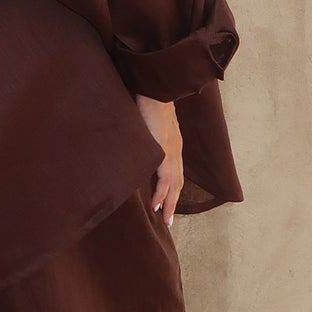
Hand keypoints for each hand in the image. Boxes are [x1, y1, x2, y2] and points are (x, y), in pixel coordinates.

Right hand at [134, 94, 182, 225]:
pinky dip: (162, 195)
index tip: (167, 202)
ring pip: (174, 186)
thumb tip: (135, 139)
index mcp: (173, 145)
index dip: (171, 188)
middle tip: (168, 220)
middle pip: (177, 183)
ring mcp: (172, 154)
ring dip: (169, 203)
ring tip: (165, 219)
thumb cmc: (148, 102)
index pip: (174, 172)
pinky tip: (157, 206)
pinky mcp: (165, 154)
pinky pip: (164, 181)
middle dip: (173, 202)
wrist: (155, 92)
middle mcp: (176, 152)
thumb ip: (145, 134)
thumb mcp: (148, 123)